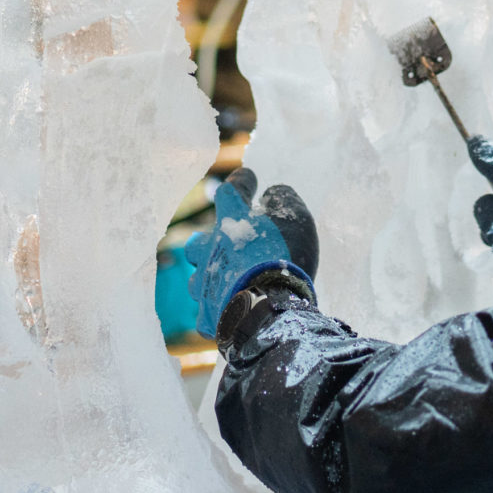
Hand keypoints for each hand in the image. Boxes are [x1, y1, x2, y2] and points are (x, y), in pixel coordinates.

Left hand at [183, 168, 316, 342]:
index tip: (250, 178)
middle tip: (227, 246)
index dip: (242, 182)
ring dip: (212, 279)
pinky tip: (231, 312)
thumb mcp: (296, 218)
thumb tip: (272, 194)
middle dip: (209, 243)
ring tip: (229, 284)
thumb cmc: (284, 257)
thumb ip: (283, 199)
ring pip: (198, 279)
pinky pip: (208, 312)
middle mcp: (210, 250)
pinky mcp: (208, 315)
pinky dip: (219, 311)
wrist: (270, 308)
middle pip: (196, 243)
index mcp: (230, 221)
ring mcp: (205, 284)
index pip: (232, 190)